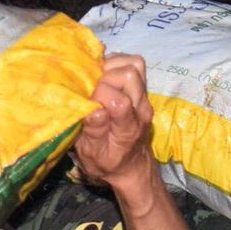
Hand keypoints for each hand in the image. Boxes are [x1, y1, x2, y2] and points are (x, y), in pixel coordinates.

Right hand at [72, 55, 156, 202]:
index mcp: (129, 127)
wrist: (131, 166)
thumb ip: (94, 132)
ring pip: (134, 64)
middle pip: (130, 74)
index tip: (86, 102)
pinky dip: (115, 64)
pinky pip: (132, 64)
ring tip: (96, 80)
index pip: (120, 100)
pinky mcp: (141, 89)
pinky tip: (102, 77)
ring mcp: (144, 97)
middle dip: (105, 76)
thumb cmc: (107, 162)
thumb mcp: (93, 155)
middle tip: (91, 88)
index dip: (99, 95)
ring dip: (111, 66)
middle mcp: (141, 108)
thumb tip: (94, 110)